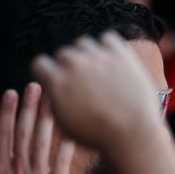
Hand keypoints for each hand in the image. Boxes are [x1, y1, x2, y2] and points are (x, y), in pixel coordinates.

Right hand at [0, 85, 72, 173]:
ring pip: (43, 141)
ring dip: (50, 118)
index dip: (7, 111)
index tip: (12, 93)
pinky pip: (62, 161)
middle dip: (30, 106)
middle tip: (38, 85)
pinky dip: (67, 143)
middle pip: (24, 131)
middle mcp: (17, 169)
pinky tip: (75, 128)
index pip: (2, 133)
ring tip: (56, 99)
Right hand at [30, 32, 160, 154]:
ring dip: (89, 55)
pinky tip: (114, 63)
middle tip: (87, 83)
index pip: (40, 63)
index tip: (61, 82)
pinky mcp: (120, 54)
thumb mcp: (65, 123)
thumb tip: (52, 85)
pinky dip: (109, 47)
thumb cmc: (98, 135)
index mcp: (55, 80)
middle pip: (64, 54)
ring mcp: (97, 57)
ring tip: (101, 74)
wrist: (133, 134)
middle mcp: (73, 64)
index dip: (49, 74)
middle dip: (71, 68)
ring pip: (84, 44)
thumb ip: (55, 98)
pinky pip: (108, 38)